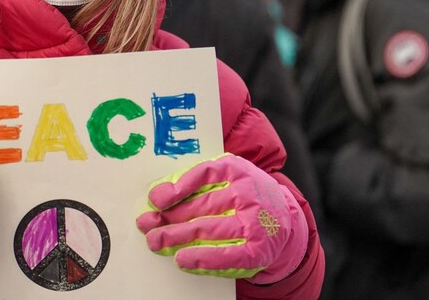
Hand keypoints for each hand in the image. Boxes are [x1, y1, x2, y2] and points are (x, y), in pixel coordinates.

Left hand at [136, 153, 306, 283]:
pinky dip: (203, 258)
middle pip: (202, 205)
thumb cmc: (243, 195)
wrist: (283, 217)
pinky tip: (182, 258)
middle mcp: (248, 192)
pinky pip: (228, 255)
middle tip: (145, 224)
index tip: (156, 199)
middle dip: (169, 217)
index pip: (205, 174)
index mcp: (237, 169)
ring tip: (155, 240)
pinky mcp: (260, 248)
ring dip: (177, 237)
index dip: (178, 186)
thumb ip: (196, 182)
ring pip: (209, 229)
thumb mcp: (226, 178)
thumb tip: (159, 196)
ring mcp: (255, 221)